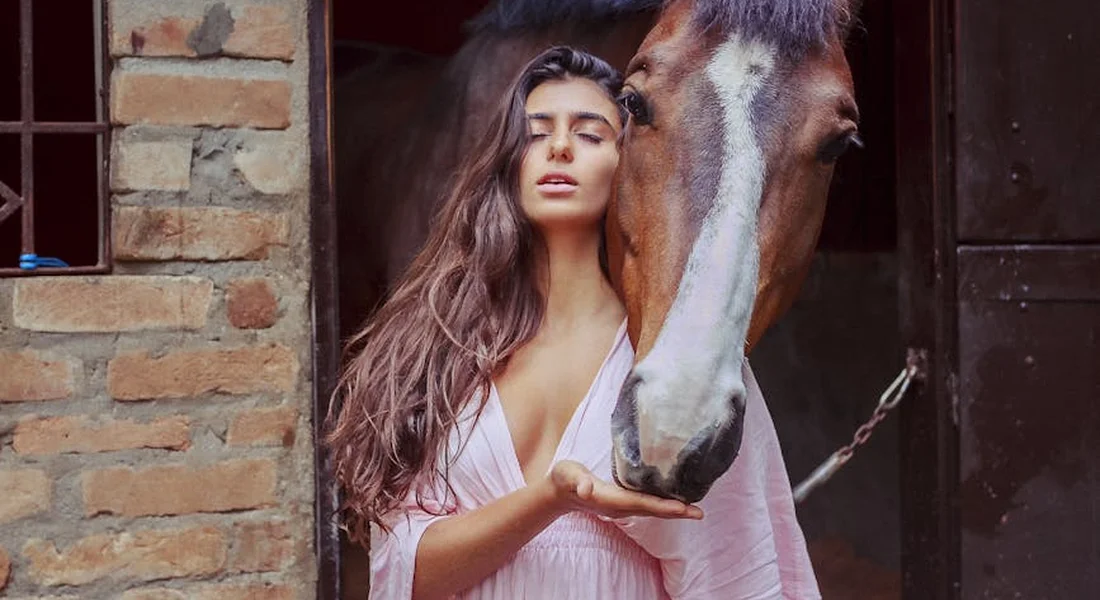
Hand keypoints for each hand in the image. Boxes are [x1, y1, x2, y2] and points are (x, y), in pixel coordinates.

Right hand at [546, 460, 702, 519]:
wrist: (560, 492)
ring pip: (653, 510)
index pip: (641, 503)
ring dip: (674, 511)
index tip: (682, 508)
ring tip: (695, 510)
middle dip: (676, 512)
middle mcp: (620, 507)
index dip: (662, 506)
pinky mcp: (624, 503)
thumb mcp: (568, 475)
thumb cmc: (565, 479)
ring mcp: (623, 508)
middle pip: (653, 511)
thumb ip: (577, 481)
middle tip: (699, 513)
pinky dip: (665, 506)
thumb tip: (586, 489)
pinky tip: (678, 503)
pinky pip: (649, 506)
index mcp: (610, 499)